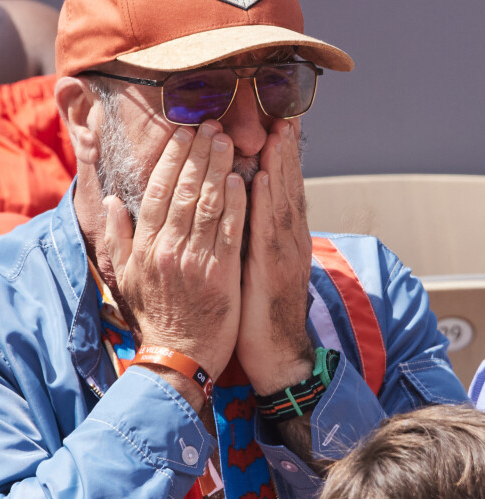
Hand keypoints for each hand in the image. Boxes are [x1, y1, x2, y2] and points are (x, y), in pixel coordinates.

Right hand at [104, 121, 245, 381]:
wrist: (178, 355)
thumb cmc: (154, 315)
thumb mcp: (124, 279)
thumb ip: (117, 239)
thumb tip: (111, 203)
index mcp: (146, 247)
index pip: (158, 192)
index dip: (172, 160)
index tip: (182, 134)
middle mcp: (169, 248)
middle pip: (185, 191)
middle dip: (198, 153)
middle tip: (211, 124)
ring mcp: (197, 261)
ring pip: (209, 205)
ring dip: (218, 169)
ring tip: (227, 140)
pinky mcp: (223, 274)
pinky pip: (230, 232)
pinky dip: (236, 204)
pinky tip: (241, 179)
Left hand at [236, 120, 313, 394]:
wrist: (276, 353)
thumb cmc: (258, 312)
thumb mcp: (255, 272)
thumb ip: (251, 241)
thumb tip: (238, 215)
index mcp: (280, 241)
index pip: (279, 193)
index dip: (279, 160)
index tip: (274, 128)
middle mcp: (287, 242)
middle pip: (287, 190)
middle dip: (285, 152)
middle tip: (283, 116)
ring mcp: (284, 255)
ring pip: (282, 202)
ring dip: (281, 165)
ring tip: (278, 131)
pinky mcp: (274, 271)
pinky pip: (270, 230)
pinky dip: (270, 201)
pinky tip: (267, 177)